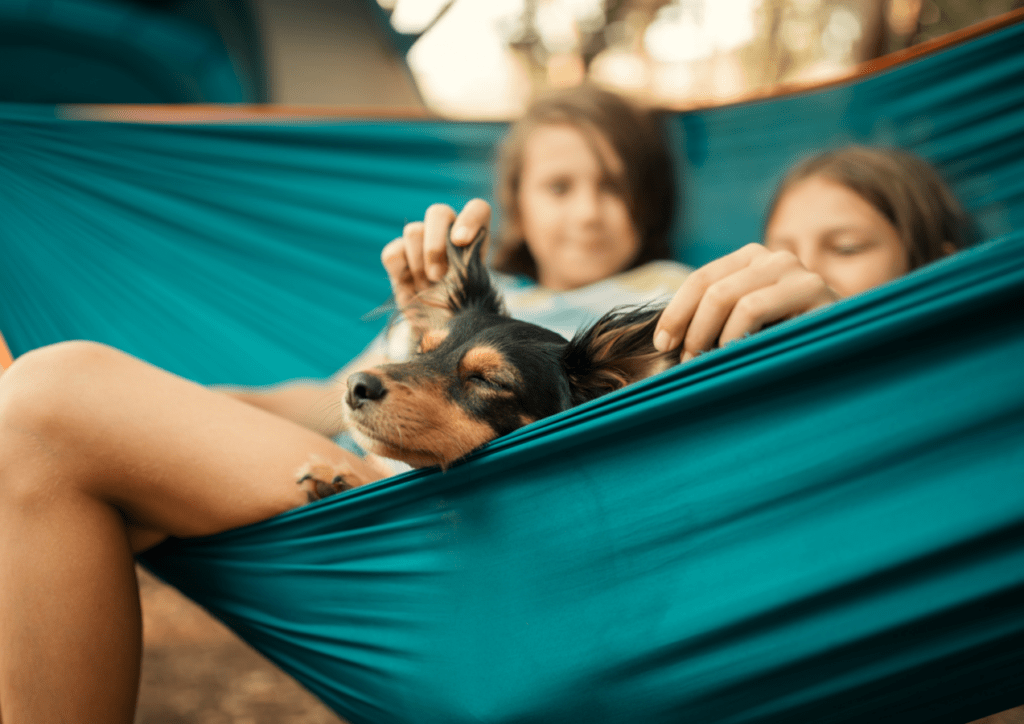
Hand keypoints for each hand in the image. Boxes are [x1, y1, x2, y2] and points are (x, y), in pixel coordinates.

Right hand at [380, 199, 491, 308]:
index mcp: (474, 238)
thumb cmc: (463, 309)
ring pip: (413, 231)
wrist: (439, 329)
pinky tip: (410, 285)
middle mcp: (447, 233)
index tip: (461, 241)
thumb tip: (454, 265)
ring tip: (427, 287)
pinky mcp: (398, 256)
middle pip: (438, 212)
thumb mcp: (475, 295)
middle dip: (435, 246)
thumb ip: (471, 275)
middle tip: (438, 276)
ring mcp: (420, 242)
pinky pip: (392, 252)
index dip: (469, 219)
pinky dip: (400, 272)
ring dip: (419, 264)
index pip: (478, 209)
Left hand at [653, 244, 839, 361]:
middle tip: (686, 362)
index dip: (676, 312)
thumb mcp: (747, 325)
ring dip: (710, 336)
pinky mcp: (815, 291)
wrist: (848, 348)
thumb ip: (716, 318)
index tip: (663, 343)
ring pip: (730, 298)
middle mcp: (774, 257)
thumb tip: (665, 337)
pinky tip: (736, 356)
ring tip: (708, 363)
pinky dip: (736, 336)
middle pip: (711, 288)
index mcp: (751, 259)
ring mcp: (797, 271)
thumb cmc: (789, 342)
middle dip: (690, 328)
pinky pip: (755, 309)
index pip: (700, 280)